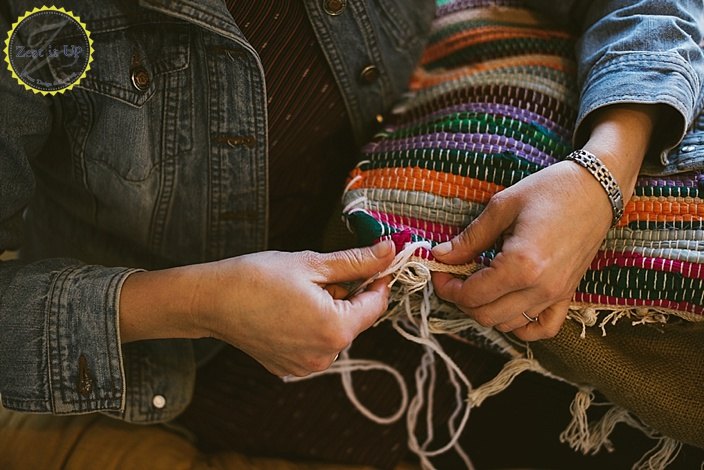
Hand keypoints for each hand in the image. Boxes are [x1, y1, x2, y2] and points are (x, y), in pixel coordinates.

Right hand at [120, 241, 394, 376]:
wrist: (211, 301)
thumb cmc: (256, 278)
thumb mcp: (312, 264)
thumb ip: (356, 261)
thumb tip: (389, 250)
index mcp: (334, 329)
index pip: (376, 304)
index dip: (379, 279)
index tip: (376, 260)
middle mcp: (325, 356)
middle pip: (356, 319)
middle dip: (348, 294)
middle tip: (323, 272)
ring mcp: (306, 367)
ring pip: (335, 332)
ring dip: (330, 310)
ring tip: (299, 291)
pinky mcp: (290, 369)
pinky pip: (316, 344)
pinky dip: (312, 325)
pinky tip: (289, 309)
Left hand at [430, 104, 660, 340]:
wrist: (596, 188)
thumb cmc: (549, 190)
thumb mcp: (501, 208)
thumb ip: (469, 239)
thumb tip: (440, 256)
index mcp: (521, 265)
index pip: (472, 295)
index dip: (447, 287)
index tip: (440, 272)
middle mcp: (541, 287)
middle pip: (486, 316)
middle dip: (462, 301)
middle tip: (454, 278)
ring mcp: (557, 295)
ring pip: (509, 324)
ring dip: (486, 310)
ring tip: (478, 285)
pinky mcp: (569, 295)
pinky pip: (543, 328)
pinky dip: (521, 325)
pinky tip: (507, 305)